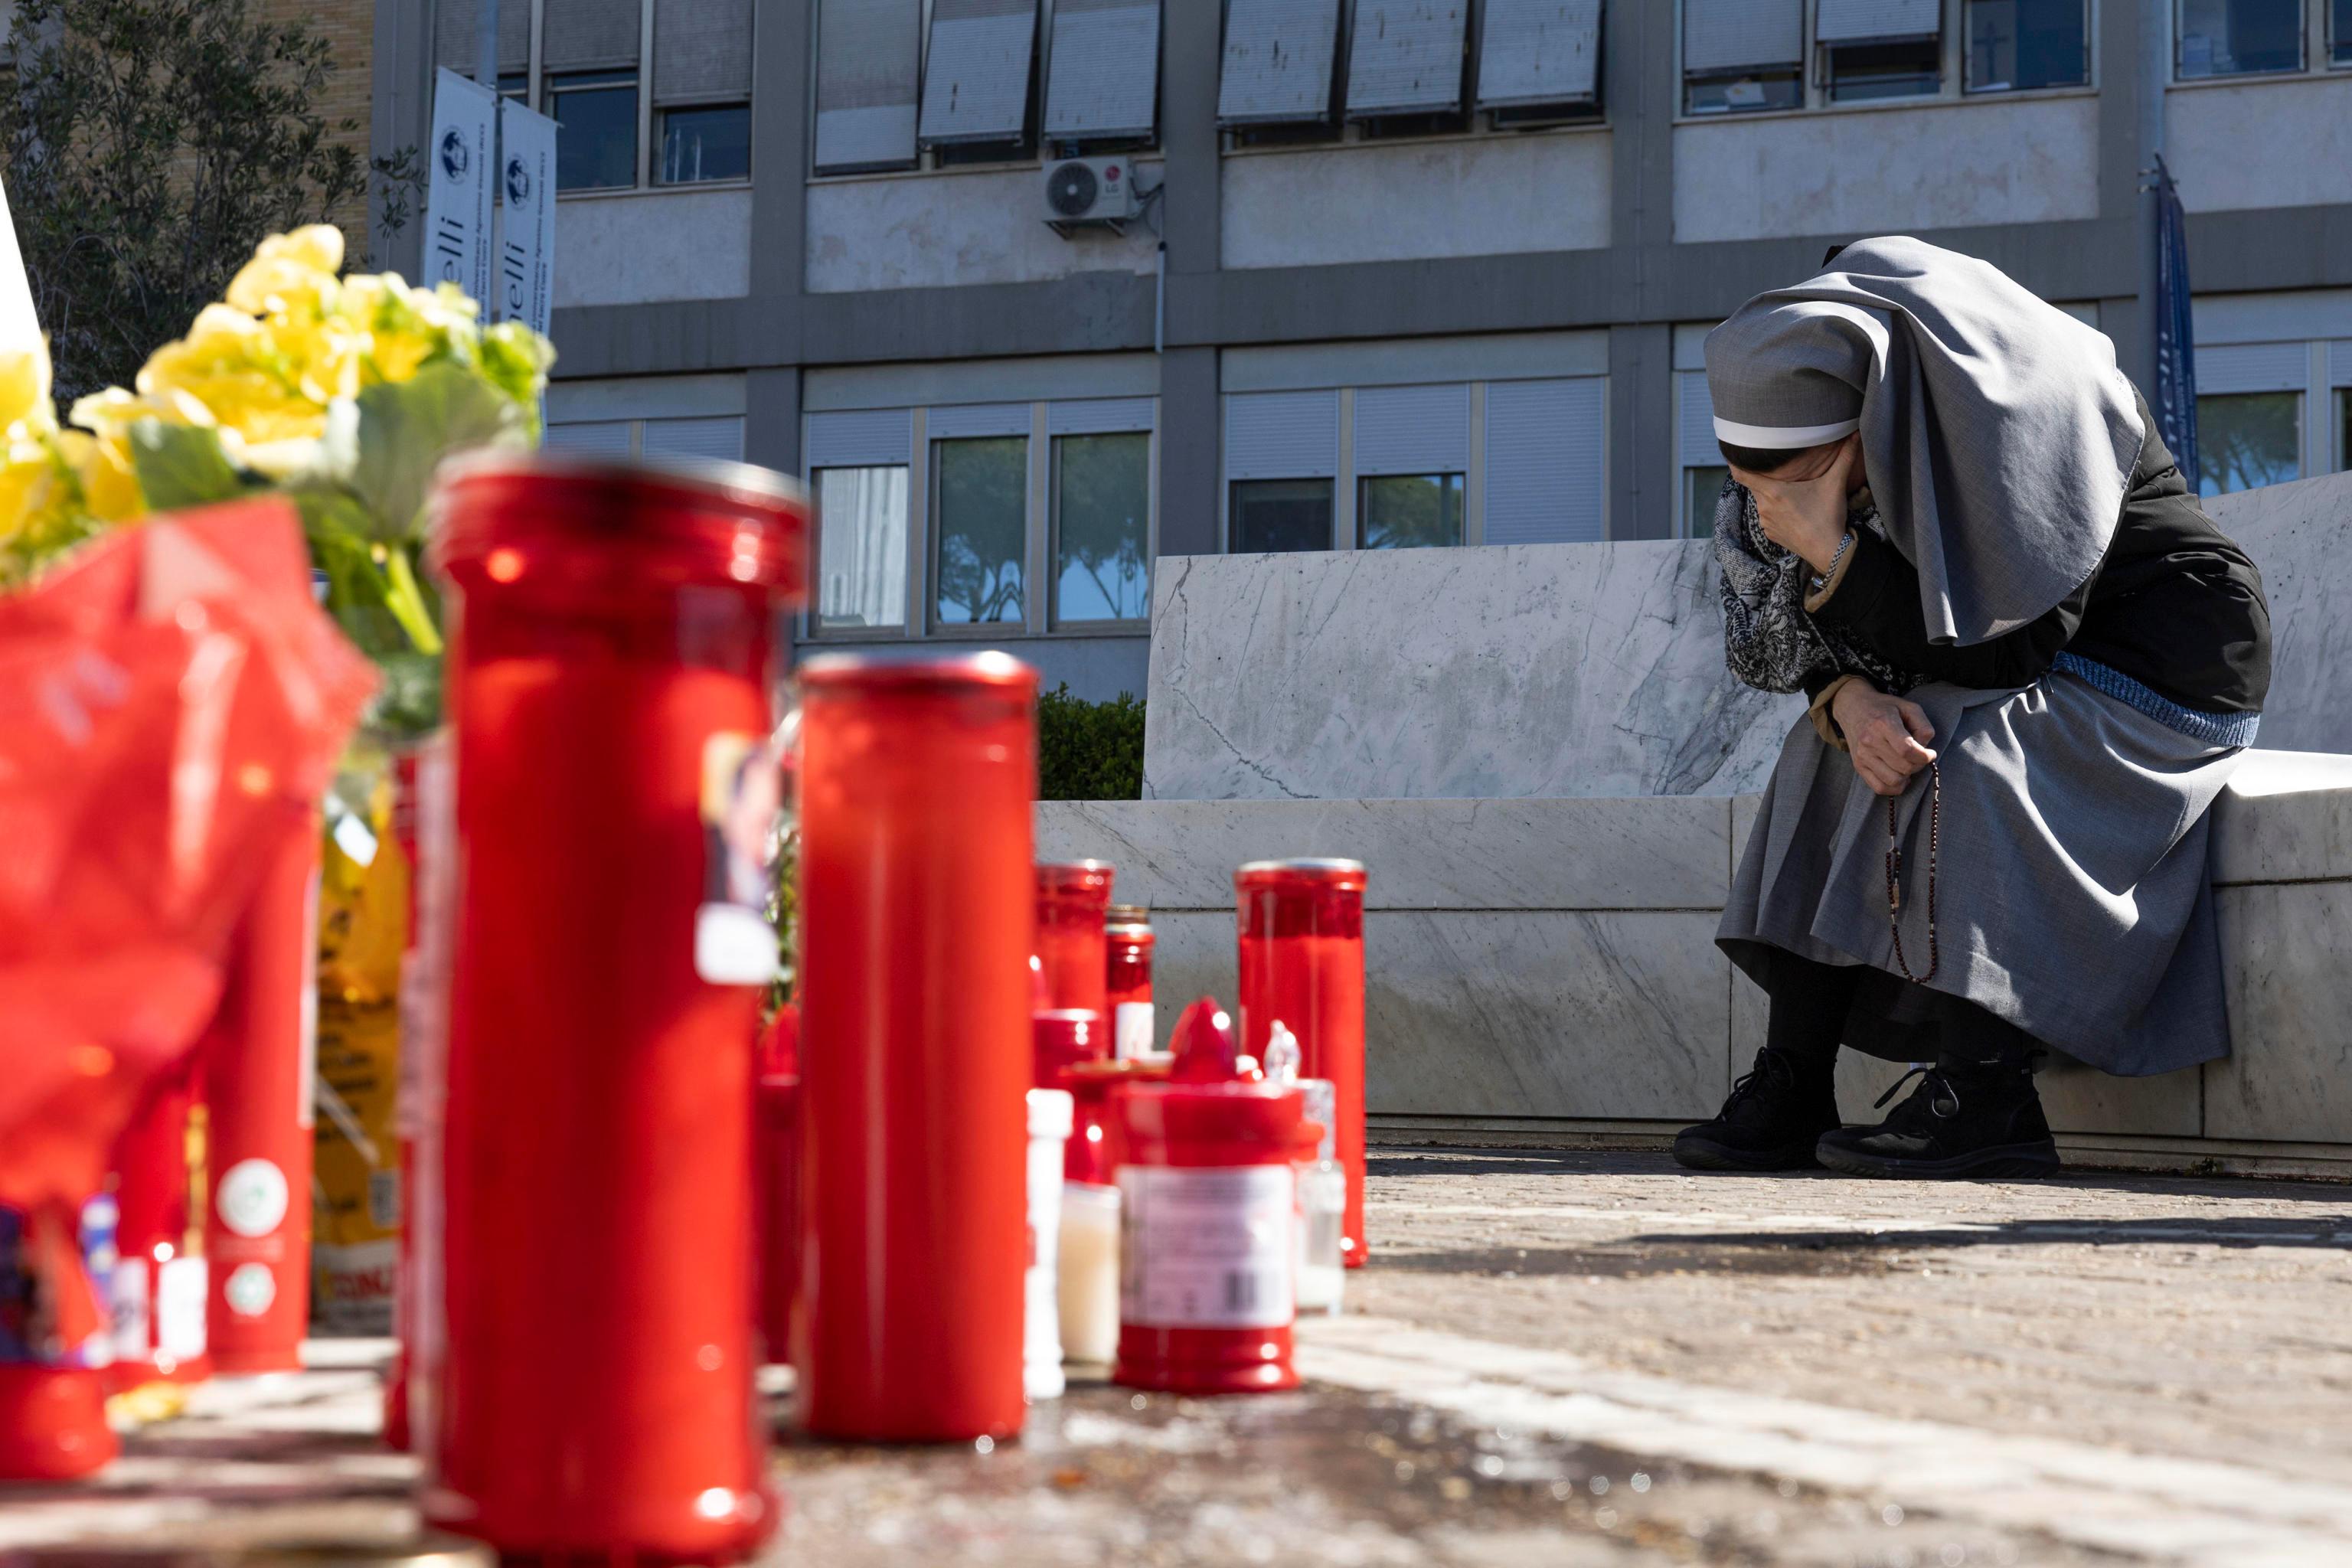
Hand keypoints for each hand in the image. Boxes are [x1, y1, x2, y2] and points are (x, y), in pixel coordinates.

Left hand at [1733, 435, 1858, 573]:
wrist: (1828, 551)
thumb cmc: (1828, 516)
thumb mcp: (1835, 483)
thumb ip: (1844, 456)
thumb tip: (1856, 434)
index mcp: (1773, 492)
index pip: (1741, 475)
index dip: (1735, 464)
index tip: (1733, 454)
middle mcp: (1763, 507)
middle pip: (1755, 486)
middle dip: (1763, 477)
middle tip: (1773, 469)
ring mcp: (1765, 523)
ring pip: (1762, 502)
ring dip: (1771, 495)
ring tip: (1788, 491)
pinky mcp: (1770, 534)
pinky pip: (1767, 517)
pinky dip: (1775, 511)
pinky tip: (1791, 510)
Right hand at [1831, 679, 1936, 796]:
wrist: (1852, 708)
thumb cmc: (1884, 707)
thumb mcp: (1908, 707)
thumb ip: (1923, 726)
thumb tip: (1925, 748)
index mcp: (1883, 724)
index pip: (1907, 750)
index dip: (1925, 756)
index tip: (1930, 753)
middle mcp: (1870, 742)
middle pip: (1903, 767)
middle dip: (1918, 765)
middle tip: (1919, 757)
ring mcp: (1862, 756)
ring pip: (1894, 780)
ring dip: (1907, 776)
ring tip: (1908, 765)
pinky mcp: (1858, 766)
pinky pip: (1879, 787)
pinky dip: (1894, 787)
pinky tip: (1899, 776)